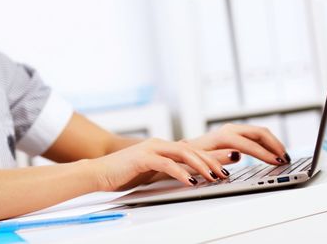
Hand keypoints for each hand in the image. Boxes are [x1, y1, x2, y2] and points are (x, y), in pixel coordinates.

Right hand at [89, 138, 230, 190]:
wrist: (99, 172)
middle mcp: (159, 145)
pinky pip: (166, 164)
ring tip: (213, 177)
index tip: (227, 164)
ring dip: (201, 166)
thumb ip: (167, 171)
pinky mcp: (143, 158)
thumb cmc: (123, 173)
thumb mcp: (151, 172)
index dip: (211, 157)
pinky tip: (189, 181)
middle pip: (192, 150)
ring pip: (183, 154)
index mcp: (162, 147)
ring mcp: (151, 149)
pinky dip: (180, 172)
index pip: (192, 150)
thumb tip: (186, 177)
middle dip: (212, 160)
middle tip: (227, 171)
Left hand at [186, 123, 289, 165]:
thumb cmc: (192, 158)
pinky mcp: (235, 133)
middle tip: (286, 159)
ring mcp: (233, 129)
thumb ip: (219, 158)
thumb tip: (237, 154)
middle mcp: (229, 129)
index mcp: (223, 136)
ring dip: (273, 143)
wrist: (184, 150)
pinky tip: (272, 152)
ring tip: (283, 156)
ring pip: (259, 132)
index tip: (278, 162)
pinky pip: (256, 135)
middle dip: (275, 145)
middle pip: (259, 132)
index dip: (265, 154)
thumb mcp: (202, 160)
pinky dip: (267, 142)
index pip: (250, 144)